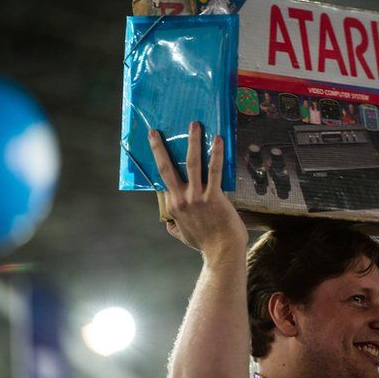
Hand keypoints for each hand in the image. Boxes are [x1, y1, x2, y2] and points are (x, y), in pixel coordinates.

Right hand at [148, 121, 247, 258]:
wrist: (223, 252)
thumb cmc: (206, 243)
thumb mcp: (183, 236)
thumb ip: (174, 227)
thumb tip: (169, 223)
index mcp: (173, 206)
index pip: (164, 180)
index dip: (159, 162)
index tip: (156, 147)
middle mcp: (181, 199)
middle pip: (167, 168)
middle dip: (160, 148)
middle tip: (155, 132)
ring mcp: (197, 197)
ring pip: (192, 163)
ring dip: (192, 142)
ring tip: (194, 125)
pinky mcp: (214, 196)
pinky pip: (215, 170)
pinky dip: (215, 154)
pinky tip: (217, 140)